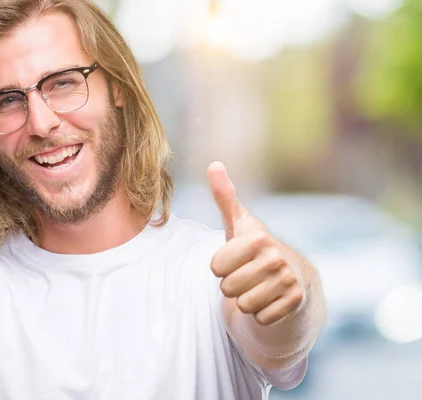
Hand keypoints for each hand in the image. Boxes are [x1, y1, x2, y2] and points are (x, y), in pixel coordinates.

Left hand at [208, 162, 305, 325]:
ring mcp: (288, 280)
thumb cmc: (255, 248)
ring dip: (245, 299)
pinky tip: (269, 299)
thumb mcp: (239, 223)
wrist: (292, 275)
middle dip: (232, 285)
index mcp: (257, 238)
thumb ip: (224, 197)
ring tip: (257, 286)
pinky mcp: (295, 302)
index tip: (234, 260)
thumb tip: (214, 164)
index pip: (215, 267)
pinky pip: (260, 318)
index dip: (220, 267)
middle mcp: (276, 257)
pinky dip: (260, 313)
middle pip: (227, 288)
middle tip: (246, 275)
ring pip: (243, 304)